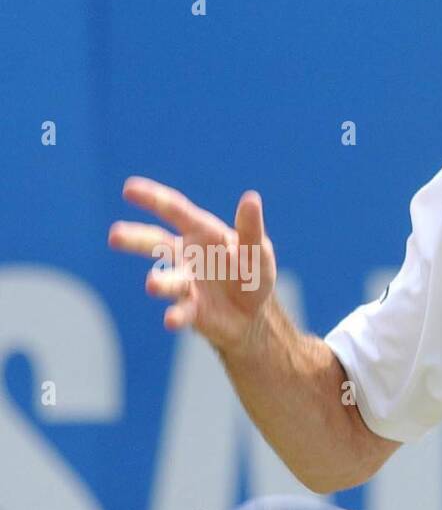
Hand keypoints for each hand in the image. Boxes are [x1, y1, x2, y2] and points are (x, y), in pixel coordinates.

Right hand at [108, 177, 277, 353]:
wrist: (252, 314)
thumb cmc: (251, 273)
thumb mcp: (258, 250)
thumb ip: (251, 228)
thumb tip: (251, 198)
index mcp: (202, 232)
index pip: (175, 211)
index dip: (153, 199)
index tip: (129, 189)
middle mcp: (186, 254)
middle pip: (156, 243)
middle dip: (135, 239)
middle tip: (114, 235)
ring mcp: (185, 282)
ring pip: (167, 279)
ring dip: (161, 281)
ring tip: (152, 284)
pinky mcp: (190, 309)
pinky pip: (181, 311)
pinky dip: (176, 315)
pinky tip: (170, 321)